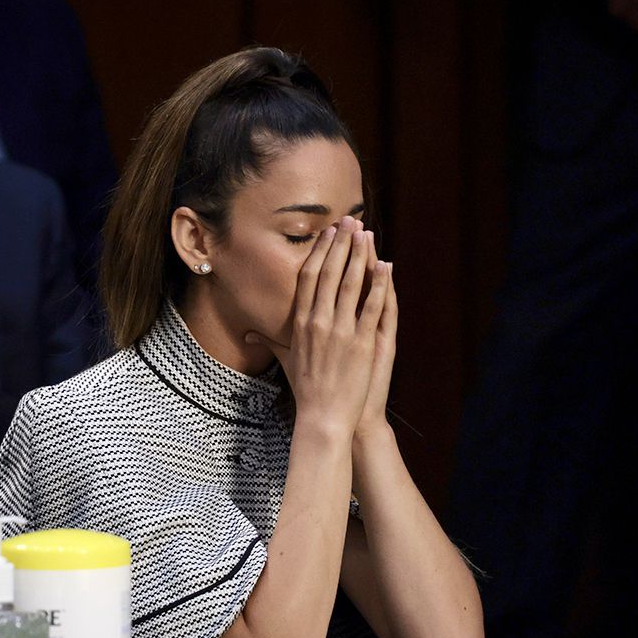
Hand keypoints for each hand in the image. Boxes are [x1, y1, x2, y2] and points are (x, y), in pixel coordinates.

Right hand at [246, 217, 389, 438]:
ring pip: (351, 284)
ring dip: (359, 255)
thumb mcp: (286, 360)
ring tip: (366, 234)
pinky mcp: (361, 343)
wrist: (323, 417)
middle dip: (340, 244)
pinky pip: (372, 307)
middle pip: (329, 273)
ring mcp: (340, 332)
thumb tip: (251, 331)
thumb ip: (271, 340)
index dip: (320, 252)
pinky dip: (379, 285)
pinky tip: (385, 266)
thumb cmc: (306, 391)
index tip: (328, 233)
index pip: (309, 278)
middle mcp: (319, 322)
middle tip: (349, 221)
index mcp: (302, 323)